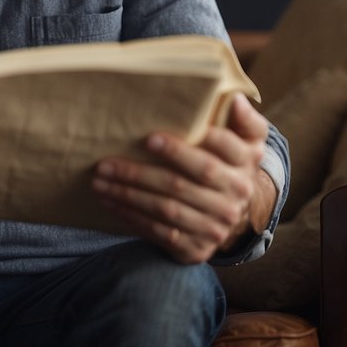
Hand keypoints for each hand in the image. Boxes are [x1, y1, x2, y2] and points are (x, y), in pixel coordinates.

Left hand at [91, 93, 273, 263]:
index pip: (216, 154)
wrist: (234, 210)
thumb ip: (243, 117)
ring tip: (99, 181)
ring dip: (128, 195)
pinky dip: (132, 217)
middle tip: (106, 163)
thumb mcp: (247, 137)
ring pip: (166, 209)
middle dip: (141, 173)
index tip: (149, 139)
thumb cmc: (229, 160)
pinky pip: (161, 232)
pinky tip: (110, 202)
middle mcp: (236, 195)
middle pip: (182, 183)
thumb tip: (233, 98)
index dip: (182, 148)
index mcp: (246, 162)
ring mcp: (217, 225)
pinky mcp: (199, 247)